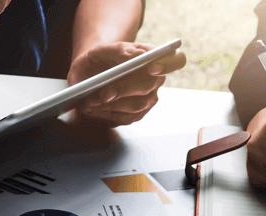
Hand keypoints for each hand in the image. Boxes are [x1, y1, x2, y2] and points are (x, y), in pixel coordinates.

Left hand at [67, 42, 185, 126]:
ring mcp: (148, 98)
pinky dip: (108, 114)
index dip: (168, 64)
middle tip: (104, 93)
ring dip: (113, 104)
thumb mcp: (101, 49)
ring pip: (137, 105)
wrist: (89, 74)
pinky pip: (127, 117)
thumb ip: (117, 49)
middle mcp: (156, 79)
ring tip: (91, 101)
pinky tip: (95, 108)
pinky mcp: (137, 114)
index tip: (152, 67)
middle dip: (125, 89)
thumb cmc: (99, 59)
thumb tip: (132, 56)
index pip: (176, 60)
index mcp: (153, 57)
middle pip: (150, 85)